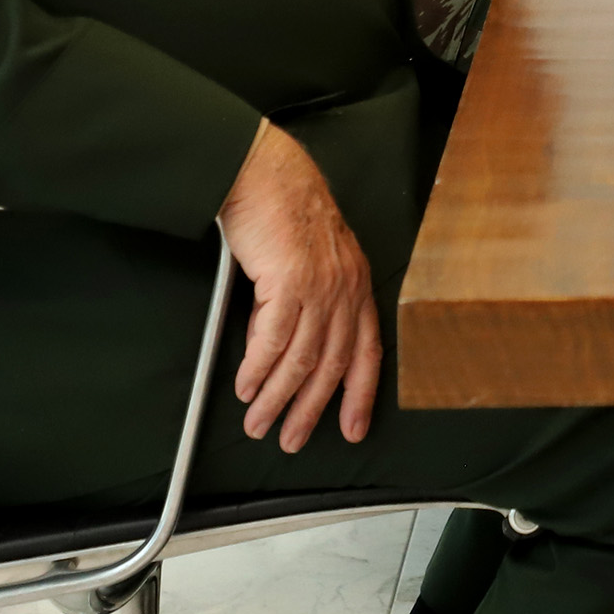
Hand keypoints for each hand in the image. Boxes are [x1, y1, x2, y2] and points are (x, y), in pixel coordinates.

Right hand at [217, 121, 380, 451]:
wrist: (267, 175)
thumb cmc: (286, 212)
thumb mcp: (312, 262)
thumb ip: (308, 306)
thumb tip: (278, 355)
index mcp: (357, 284)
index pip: (367, 351)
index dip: (360, 394)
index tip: (353, 429)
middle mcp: (346, 288)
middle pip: (332, 364)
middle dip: (311, 410)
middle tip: (290, 438)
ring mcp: (320, 285)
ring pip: (301, 359)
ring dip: (276, 398)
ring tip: (258, 422)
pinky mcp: (289, 281)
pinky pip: (272, 340)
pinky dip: (257, 370)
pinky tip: (246, 387)